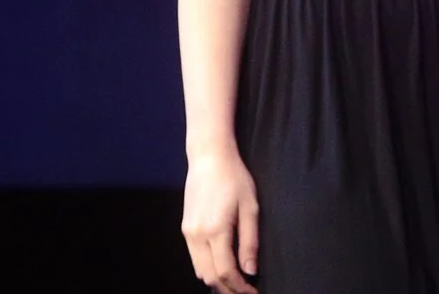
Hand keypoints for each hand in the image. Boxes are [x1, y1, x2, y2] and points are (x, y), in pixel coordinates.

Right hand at [181, 147, 259, 292]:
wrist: (209, 157)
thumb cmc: (234, 178)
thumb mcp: (250, 207)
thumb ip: (250, 241)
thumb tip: (251, 270)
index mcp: (216, 230)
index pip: (226, 272)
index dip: (240, 287)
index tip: (253, 291)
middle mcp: (197, 235)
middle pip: (210, 277)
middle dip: (228, 289)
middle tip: (246, 291)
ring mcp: (188, 232)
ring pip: (200, 270)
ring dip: (217, 280)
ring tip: (236, 282)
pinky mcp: (185, 228)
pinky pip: (195, 258)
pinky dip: (207, 268)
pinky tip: (221, 265)